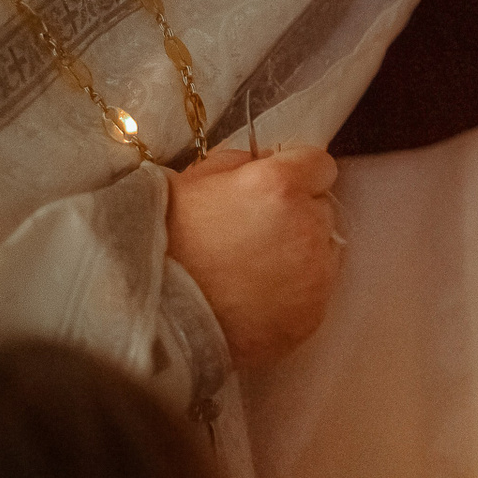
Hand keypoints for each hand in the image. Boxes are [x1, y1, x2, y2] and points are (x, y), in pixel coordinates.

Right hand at [165, 144, 341, 369]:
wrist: (152, 316)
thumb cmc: (163, 244)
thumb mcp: (190, 181)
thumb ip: (239, 163)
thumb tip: (266, 161)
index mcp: (279, 184)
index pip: (319, 164)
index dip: (296, 173)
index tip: (276, 187)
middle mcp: (307, 225)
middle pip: (323, 207)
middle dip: (298, 214)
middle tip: (256, 233)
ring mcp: (315, 273)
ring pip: (325, 250)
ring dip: (301, 253)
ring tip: (254, 269)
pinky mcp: (312, 313)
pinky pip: (317, 291)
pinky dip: (295, 292)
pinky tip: (257, 296)